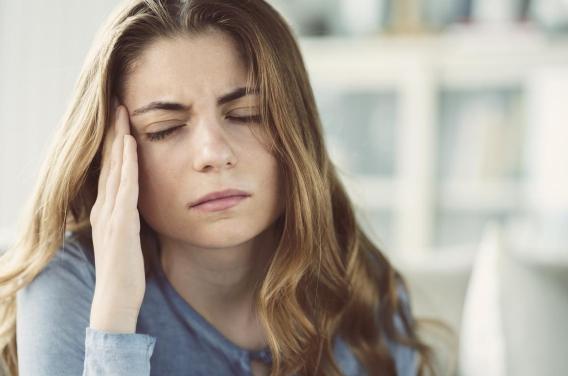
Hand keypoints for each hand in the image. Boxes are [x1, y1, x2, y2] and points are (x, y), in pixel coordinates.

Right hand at [89, 100, 144, 332]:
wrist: (116, 299)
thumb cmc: (127, 271)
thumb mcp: (129, 237)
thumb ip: (132, 218)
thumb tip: (142, 204)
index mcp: (107, 210)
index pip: (111, 170)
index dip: (115, 143)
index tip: (121, 119)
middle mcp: (104, 208)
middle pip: (109, 162)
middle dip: (114, 132)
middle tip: (118, 103)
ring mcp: (110, 215)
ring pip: (115, 169)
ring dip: (119, 139)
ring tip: (123, 112)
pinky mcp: (120, 224)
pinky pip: (125, 188)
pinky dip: (127, 164)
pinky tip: (131, 145)